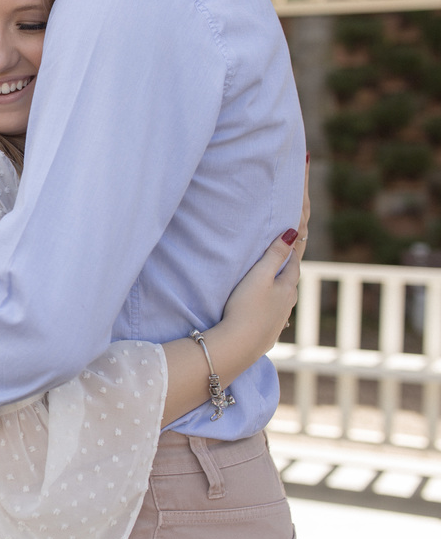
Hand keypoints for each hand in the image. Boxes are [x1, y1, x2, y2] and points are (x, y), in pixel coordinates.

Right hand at [219, 152, 310, 351]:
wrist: (236, 348)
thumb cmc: (245, 311)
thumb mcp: (259, 279)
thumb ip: (274, 255)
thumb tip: (291, 229)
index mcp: (289, 278)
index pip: (297, 240)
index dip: (299, 215)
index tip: (302, 189)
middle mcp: (289, 292)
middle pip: (293, 258)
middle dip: (292, 235)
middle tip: (291, 211)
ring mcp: (280, 308)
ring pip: (283, 277)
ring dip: (281, 259)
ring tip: (276, 244)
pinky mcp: (268, 320)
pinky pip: (274, 292)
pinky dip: (273, 280)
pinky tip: (265, 285)